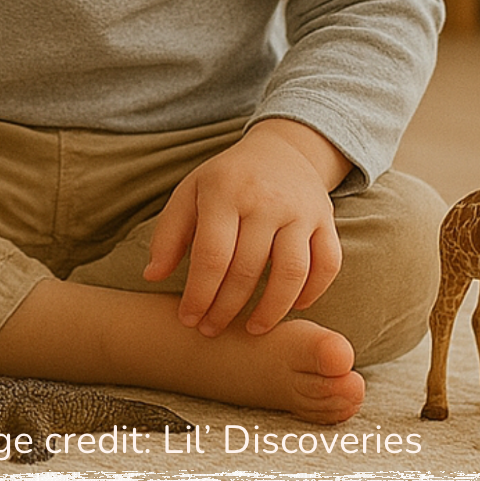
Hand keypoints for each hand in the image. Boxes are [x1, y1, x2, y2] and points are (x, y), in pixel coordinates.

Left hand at [142, 120, 348, 338]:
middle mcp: (266, 200)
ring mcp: (301, 210)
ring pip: (291, 272)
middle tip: (212, 330)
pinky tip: (293, 307)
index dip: (199, 295)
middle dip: (226, 309)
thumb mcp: (190, 193)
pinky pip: (328, 264)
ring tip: (253, 330)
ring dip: (272, 310)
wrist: (282, 150)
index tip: (189, 319)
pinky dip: (313, 292)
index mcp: (225, 192)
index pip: (212, 255)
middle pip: (248, 269)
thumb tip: (151, 276)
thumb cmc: (227, 180)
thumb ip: (168, 234)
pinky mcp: (327, 220)